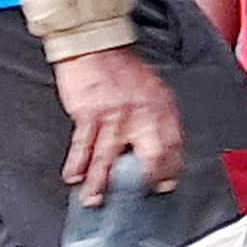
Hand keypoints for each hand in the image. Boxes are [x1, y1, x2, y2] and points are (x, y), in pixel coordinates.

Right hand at [54, 46, 181, 206]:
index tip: (163, 187)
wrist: (96, 45)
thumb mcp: (154, 90)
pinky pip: (83, 144)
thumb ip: (160, 119)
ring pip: (108, 157)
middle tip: (133, 200)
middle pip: (147, 156)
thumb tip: (164, 151)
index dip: (169, 171)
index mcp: (161, 108)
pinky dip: (77, 163)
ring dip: (100, 183)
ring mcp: (114, 116)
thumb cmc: (123, 69)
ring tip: (94, 201)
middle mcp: (140, 114)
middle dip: (141, 181)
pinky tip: (74, 177)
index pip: (172, 147)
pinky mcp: (88, 114)